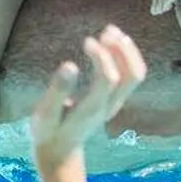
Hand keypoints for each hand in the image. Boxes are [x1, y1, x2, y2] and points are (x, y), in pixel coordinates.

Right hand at [28, 26, 147, 169]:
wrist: (60, 150)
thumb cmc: (49, 130)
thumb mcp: (45, 113)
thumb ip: (58, 90)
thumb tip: (69, 64)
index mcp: (92, 108)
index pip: (108, 79)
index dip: (102, 57)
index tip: (87, 41)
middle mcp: (109, 105)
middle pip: (132, 76)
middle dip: (123, 50)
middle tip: (107, 31)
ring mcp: (115, 103)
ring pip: (135, 75)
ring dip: (128, 52)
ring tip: (111, 31)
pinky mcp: (115, 100)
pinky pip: (131, 76)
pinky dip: (127, 57)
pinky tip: (113, 43)